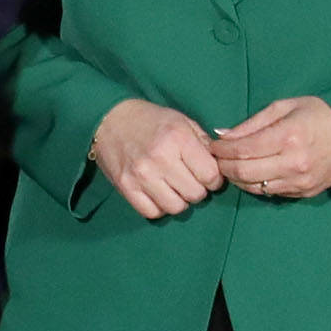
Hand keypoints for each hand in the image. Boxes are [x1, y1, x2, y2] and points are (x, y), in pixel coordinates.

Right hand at [88, 99, 224, 220]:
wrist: (110, 118)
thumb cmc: (151, 120)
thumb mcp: (182, 122)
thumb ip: (203, 144)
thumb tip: (220, 166)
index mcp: (178, 139)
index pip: (211, 175)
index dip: (215, 179)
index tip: (207, 175)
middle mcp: (160, 158)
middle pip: (195, 194)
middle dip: (197, 189)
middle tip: (189, 180)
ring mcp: (141, 175)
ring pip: (175, 207)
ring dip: (179, 200)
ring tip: (174, 188)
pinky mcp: (125, 187)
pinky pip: (151, 212)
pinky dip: (159, 207)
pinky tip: (158, 194)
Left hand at [210, 95, 330, 202]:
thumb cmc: (322, 115)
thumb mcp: (287, 107)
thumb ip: (253, 122)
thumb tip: (223, 134)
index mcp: (288, 137)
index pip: (242, 150)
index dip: (221, 149)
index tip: (212, 145)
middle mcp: (293, 163)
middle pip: (243, 173)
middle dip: (223, 166)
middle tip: (216, 158)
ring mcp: (300, 181)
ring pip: (254, 187)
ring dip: (236, 178)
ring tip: (230, 166)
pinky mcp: (305, 193)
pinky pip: (270, 193)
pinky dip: (255, 185)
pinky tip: (252, 173)